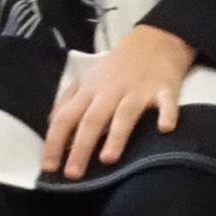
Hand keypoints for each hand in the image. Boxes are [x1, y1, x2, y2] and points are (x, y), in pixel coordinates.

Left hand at [41, 25, 198, 177]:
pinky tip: (165, 128)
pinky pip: (166, 102)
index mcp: (90, 90)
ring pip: (124, 114)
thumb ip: (69, 100)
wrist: (155, 40)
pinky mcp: (164, 89)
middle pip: (92, 120)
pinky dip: (167, 114)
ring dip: (116, 135)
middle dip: (81, 147)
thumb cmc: (118, 66)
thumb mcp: (89, 79)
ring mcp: (138, 90)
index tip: (49, 168)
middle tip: (73, 174)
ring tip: (108, 159)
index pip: (66, 117)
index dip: (55, 142)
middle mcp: (111, 91)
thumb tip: (51, 122)